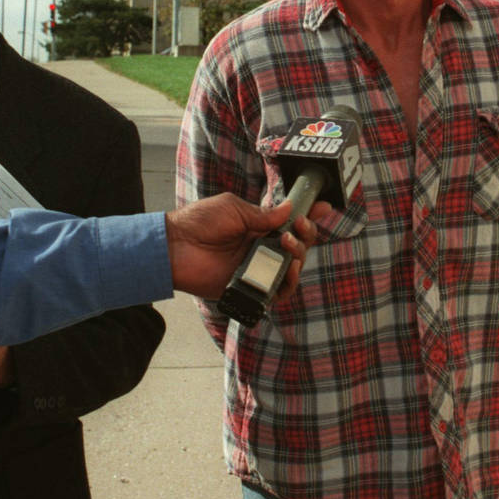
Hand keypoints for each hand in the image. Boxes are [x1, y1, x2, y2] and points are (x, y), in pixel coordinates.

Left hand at [165, 194, 328, 299]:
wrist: (175, 246)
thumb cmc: (199, 222)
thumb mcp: (234, 208)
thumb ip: (263, 214)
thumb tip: (290, 210)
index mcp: (257, 227)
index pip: (289, 223)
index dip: (308, 217)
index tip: (322, 207)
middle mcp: (260, 248)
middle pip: (297, 246)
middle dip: (305, 235)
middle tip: (298, 227)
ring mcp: (256, 268)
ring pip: (291, 268)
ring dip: (298, 255)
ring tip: (288, 244)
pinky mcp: (249, 287)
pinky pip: (277, 291)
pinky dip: (288, 281)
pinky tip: (287, 268)